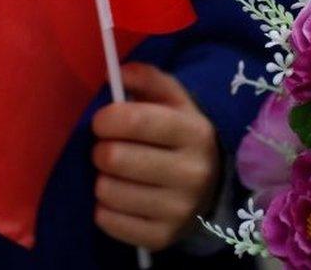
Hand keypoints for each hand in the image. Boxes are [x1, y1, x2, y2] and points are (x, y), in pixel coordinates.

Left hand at [91, 63, 220, 250]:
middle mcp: (193, 173)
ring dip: (102, 180)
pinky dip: (105, 208)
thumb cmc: (177, 136)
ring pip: (107, 191)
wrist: (210, 188)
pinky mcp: (162, 238)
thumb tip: (117, 73)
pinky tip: (121, 199)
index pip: (135, 121)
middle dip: (100, 150)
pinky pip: (108, 221)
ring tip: (117, 175)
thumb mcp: (172, 101)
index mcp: (195, 132)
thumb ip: (146, 79)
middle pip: (114, 158)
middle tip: (107, 150)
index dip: (106, 118)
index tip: (101, 122)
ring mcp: (180, 210)